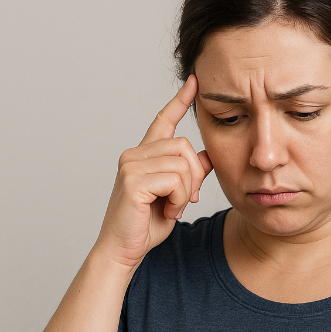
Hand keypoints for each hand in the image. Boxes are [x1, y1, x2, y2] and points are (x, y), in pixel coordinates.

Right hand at [95, 74, 212, 269]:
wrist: (123, 250)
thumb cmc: (145, 226)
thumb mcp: (175, 197)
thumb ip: (189, 174)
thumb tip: (207, 155)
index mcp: (143, 155)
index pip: (163, 120)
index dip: (181, 101)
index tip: (195, 82)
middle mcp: (134, 154)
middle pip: (184, 146)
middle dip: (194, 176)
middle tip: (187, 200)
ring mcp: (131, 164)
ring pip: (182, 164)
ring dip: (186, 191)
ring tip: (173, 207)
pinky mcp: (133, 179)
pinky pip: (175, 179)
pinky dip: (179, 198)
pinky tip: (168, 210)